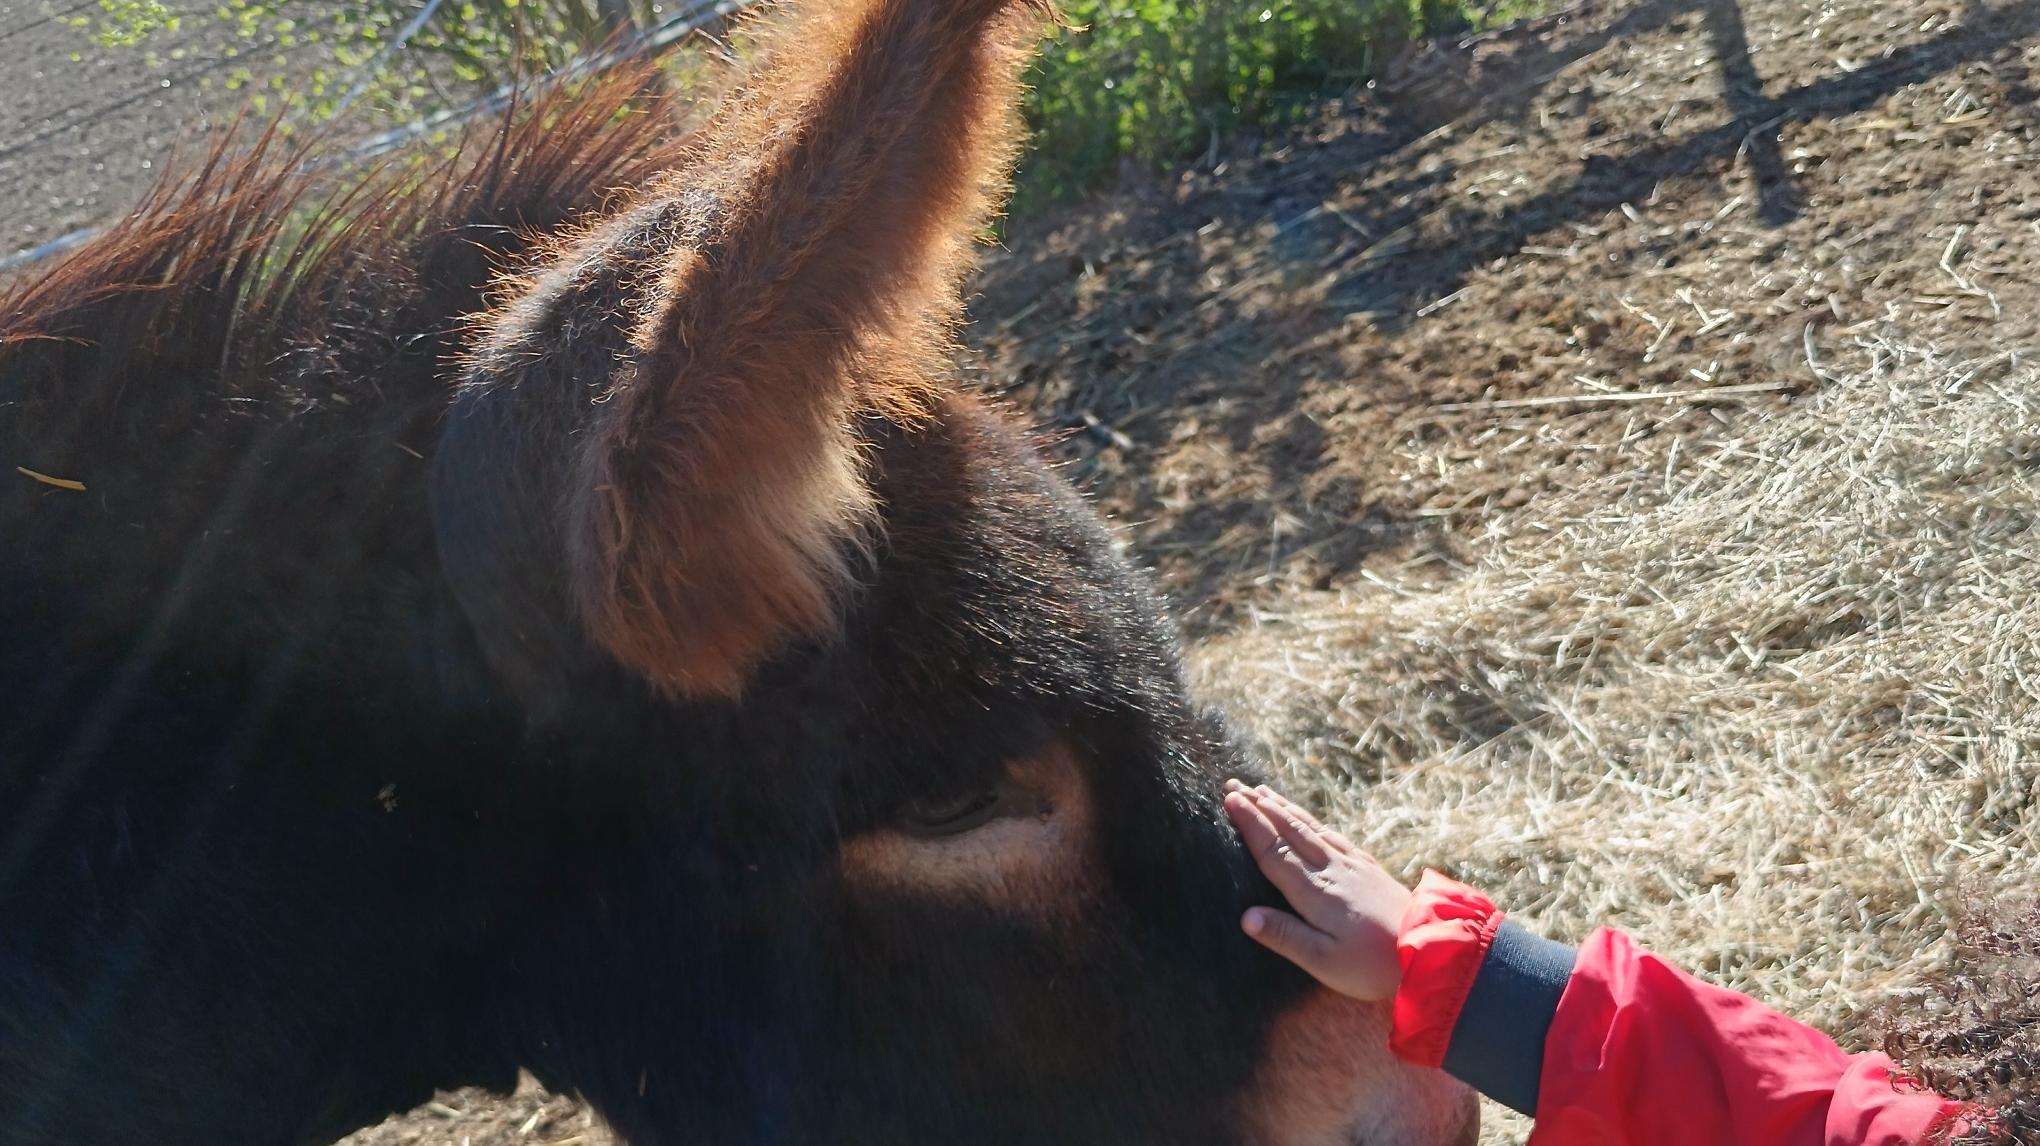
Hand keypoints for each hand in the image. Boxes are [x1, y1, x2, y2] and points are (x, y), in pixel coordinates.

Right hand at [1222, 780, 1411, 1001]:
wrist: (1434, 949)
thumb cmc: (1373, 965)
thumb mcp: (1324, 962)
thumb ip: (1285, 937)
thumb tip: (1245, 916)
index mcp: (1315, 892)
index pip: (1274, 851)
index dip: (1250, 825)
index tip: (1230, 800)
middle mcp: (1331, 869)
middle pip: (1289, 830)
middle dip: (1259, 806)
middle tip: (1233, 785)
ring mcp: (1352, 864)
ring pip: (1310, 826)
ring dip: (1283, 807)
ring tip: (1261, 790)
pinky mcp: (1368, 866)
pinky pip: (1331, 833)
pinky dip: (1311, 819)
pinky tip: (1307, 817)